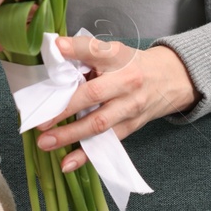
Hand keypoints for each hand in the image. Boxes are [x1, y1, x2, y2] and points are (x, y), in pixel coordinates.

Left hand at [35, 40, 197, 172]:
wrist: (170, 79)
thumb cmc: (131, 64)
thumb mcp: (112, 51)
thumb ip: (84, 52)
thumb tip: (53, 50)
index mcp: (117, 56)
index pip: (95, 50)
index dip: (75, 49)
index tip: (56, 47)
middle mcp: (126, 81)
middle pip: (93, 94)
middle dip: (65, 109)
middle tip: (40, 121)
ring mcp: (129, 107)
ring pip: (99, 123)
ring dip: (71, 135)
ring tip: (46, 143)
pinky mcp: (131, 126)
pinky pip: (106, 142)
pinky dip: (86, 154)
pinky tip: (68, 163)